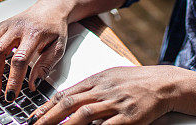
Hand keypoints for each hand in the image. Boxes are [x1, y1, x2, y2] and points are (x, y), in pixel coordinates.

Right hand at [0, 1, 69, 99]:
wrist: (50, 8)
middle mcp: (16, 28)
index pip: (19, 59)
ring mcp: (6, 25)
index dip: (13, 79)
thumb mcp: (58, 48)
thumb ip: (45, 66)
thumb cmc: (54, 28)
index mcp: (33, 33)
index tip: (11, 95)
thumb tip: (32, 85)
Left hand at [29, 65, 185, 124]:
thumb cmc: (134, 81)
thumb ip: (88, 88)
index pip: (65, 94)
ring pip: (85, 115)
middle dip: (49, 117)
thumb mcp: (108, 77)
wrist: (162, 83)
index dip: (47, 107)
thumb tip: (66, 97)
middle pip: (70, 104)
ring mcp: (115, 104)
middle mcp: (103, 91)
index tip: (33, 117)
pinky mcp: (129, 118)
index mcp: (96, 80)